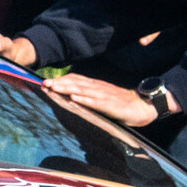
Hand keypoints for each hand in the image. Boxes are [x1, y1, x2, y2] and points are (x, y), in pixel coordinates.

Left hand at [45, 73, 159, 129]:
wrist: (143, 106)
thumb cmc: (120, 104)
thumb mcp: (102, 98)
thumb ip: (88, 97)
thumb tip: (70, 99)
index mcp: (95, 86)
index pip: (75, 80)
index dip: (60, 80)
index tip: (45, 81)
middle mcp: (98, 88)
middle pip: (76, 83)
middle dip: (59, 83)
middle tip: (44, 83)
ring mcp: (104, 96)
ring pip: (83, 90)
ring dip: (67, 89)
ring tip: (54, 88)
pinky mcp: (111, 105)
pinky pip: (95, 102)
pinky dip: (84, 100)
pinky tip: (74, 99)